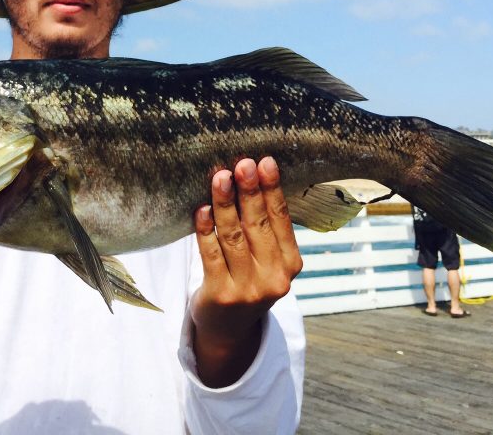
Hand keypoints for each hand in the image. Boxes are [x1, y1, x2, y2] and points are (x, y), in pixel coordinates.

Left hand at [190, 156, 301, 387]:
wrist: (228, 329)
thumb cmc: (247, 280)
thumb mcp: (267, 260)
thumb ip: (264, 227)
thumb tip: (252, 176)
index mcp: (291, 265)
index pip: (281, 220)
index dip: (272, 190)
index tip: (264, 162)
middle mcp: (274, 278)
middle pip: (258, 226)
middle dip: (250, 192)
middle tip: (242, 164)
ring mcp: (247, 289)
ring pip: (233, 237)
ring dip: (225, 204)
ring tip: (220, 178)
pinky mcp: (220, 295)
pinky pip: (210, 254)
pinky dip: (205, 230)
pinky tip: (201, 210)